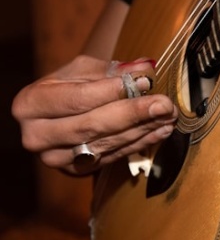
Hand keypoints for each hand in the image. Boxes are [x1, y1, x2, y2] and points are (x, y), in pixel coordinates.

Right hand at [11, 55, 177, 174]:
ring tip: (168, 116)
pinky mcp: (78, 171)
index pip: (79, 99)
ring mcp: (57, 158)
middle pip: (92, 125)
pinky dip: (141, 143)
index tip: (145, 82)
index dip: (114, 91)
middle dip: (134, 114)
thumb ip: (112, 71)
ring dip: (143, 129)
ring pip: (106, 143)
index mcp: (31, 104)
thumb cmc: (69, 86)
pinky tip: (161, 131)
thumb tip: (145, 69)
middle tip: (164, 104)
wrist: (57, 114)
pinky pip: (114, 156)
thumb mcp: (82, 70)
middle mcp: (37, 136)